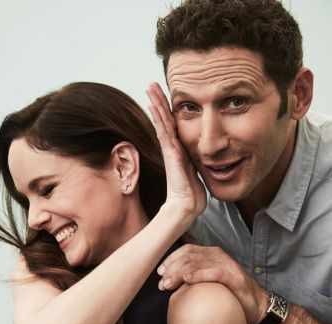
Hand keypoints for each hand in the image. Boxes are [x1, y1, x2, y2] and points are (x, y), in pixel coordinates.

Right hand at [146, 82, 205, 219]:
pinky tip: (153, 105)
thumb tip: (208, 158)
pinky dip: (159, 118)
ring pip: (162, 121)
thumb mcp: (199, 172)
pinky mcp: (170, 154)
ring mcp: (170, 150)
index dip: (169, 108)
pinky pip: (164, 132)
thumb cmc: (193, 194)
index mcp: (181, 149)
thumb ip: (199, 161)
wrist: (187, 207)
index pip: (174, 124)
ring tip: (149, 86)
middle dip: (159, 100)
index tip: (167, 93)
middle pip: (165, 118)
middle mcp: (174, 147)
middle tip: (152, 83)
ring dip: (156, 103)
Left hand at [157, 244, 269, 323]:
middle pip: (189, 257)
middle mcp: (218, 256)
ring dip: (179, 273)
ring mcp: (227, 266)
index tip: (159, 273)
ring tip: (169, 284)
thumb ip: (194, 276)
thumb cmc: (230, 294)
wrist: (256, 305)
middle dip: (171, 269)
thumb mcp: (209, 280)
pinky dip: (199, 275)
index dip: (170, 260)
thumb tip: (169, 281)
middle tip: (161, 284)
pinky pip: (214, 273)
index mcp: (211, 254)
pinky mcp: (235, 278)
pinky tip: (187, 279)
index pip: (186, 251)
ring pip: (198, 263)